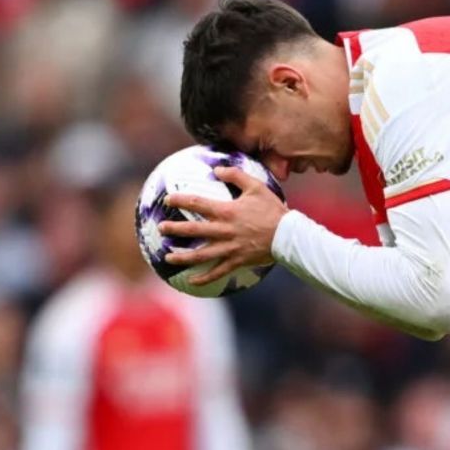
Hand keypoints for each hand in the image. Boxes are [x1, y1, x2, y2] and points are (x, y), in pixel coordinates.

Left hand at [157, 166, 287, 286]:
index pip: (198, 204)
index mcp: (227, 211)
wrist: (288, 235)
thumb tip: (217, 168)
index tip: (167, 199)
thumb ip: (235, 175)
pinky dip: (204, 278)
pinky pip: (217, 272)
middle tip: (161, 228)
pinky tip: (192, 281)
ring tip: (168, 257)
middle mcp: (224, 230)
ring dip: (183, 257)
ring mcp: (229, 248)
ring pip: (201, 254)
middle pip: (194, 231)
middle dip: (175, 229)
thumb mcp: (256, 186)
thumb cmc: (272, 209)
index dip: (180, 200)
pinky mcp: (237, 261)